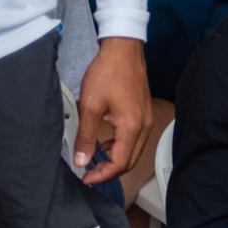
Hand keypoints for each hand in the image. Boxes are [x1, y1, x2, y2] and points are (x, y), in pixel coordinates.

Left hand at [74, 37, 151, 182]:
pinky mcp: (143, 112)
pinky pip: (135, 139)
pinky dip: (121, 147)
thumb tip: (81, 159)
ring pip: (133, 151)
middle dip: (109, 172)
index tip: (86, 177)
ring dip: (116, 160)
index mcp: (132, 127)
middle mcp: (144, 125)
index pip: (120, 163)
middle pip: (129, 161)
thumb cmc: (109, 73)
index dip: (102, 176)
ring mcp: (146, 119)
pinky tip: (106, 143)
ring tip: (95, 161)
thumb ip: (85, 136)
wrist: (123, 50)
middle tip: (90, 173)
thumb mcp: (90, 106)